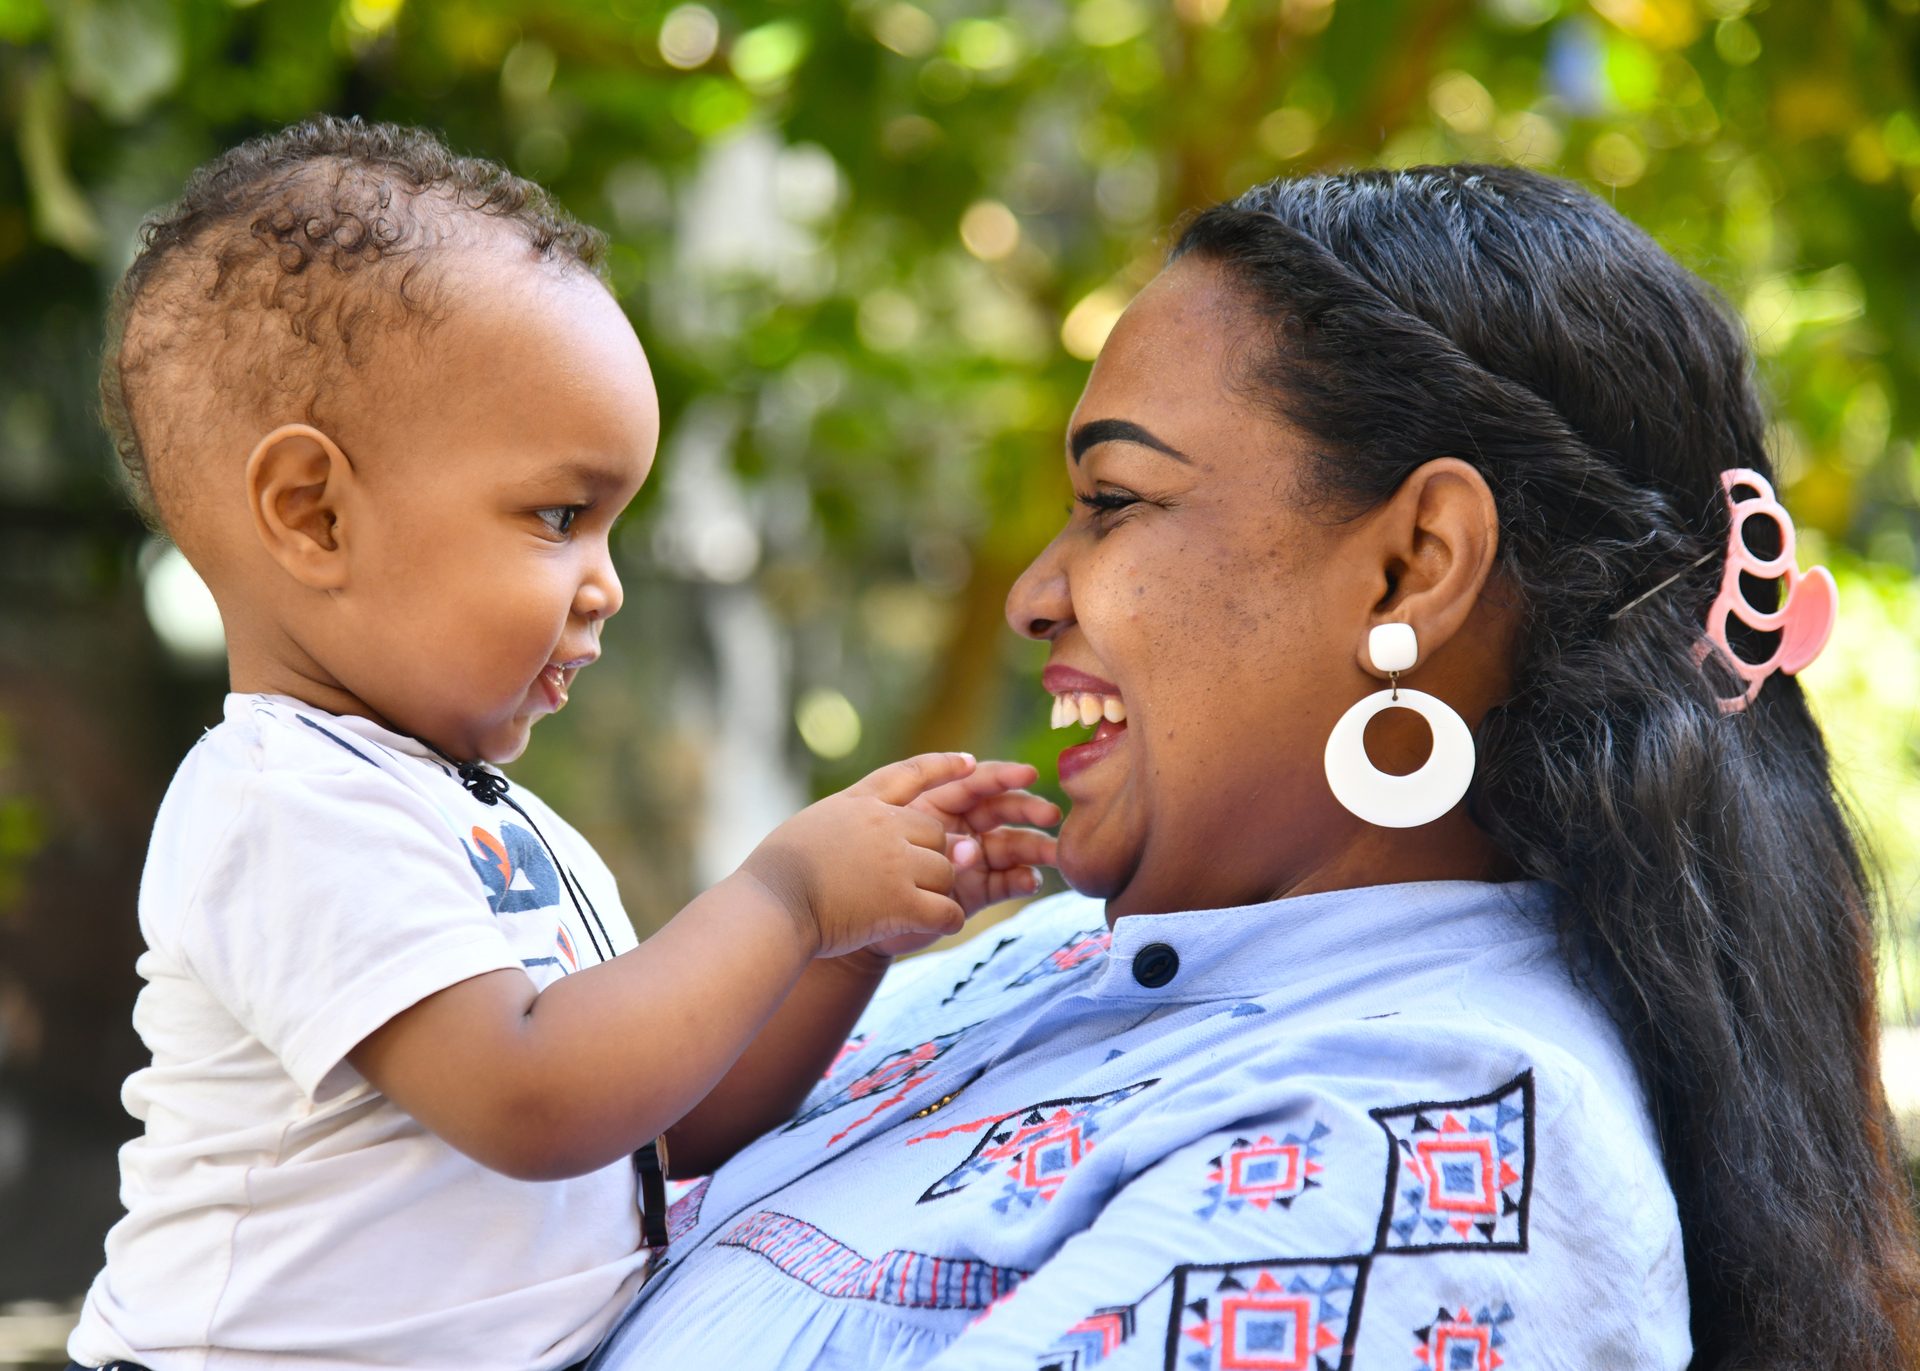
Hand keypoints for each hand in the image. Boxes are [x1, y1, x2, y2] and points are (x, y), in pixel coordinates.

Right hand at [740, 752, 980, 958]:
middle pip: (936, 834)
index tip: (970, 763)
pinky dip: (947, 920)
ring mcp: (895, 862)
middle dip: (930, 858)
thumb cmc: (776, 877)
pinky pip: (946, 910)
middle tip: (906, 885)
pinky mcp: (901, 901)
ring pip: (944, 872)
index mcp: (859, 802)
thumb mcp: (811, 828)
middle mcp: (884, 825)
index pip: (910, 774)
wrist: (770, 907)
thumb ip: (852, 826)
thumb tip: (891, 840)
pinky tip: (938, 925)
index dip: (943, 766)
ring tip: (908, 910)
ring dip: (936, 892)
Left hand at [851, 760, 1058, 959]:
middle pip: (999, 811)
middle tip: (1050, 815)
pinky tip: (1031, 880)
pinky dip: (1019, 880)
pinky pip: (1003, 881)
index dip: (1002, 776)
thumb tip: (973, 849)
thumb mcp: (885, 833)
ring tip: (1052, 853)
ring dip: (1033, 848)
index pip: (974, 784)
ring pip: (1009, 845)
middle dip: (1026, 810)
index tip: (1029, 774)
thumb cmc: (858, 864)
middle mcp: (959, 826)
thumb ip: (928, 832)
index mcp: (937, 802)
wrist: (847, 912)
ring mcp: (969, 859)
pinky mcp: (974, 891)